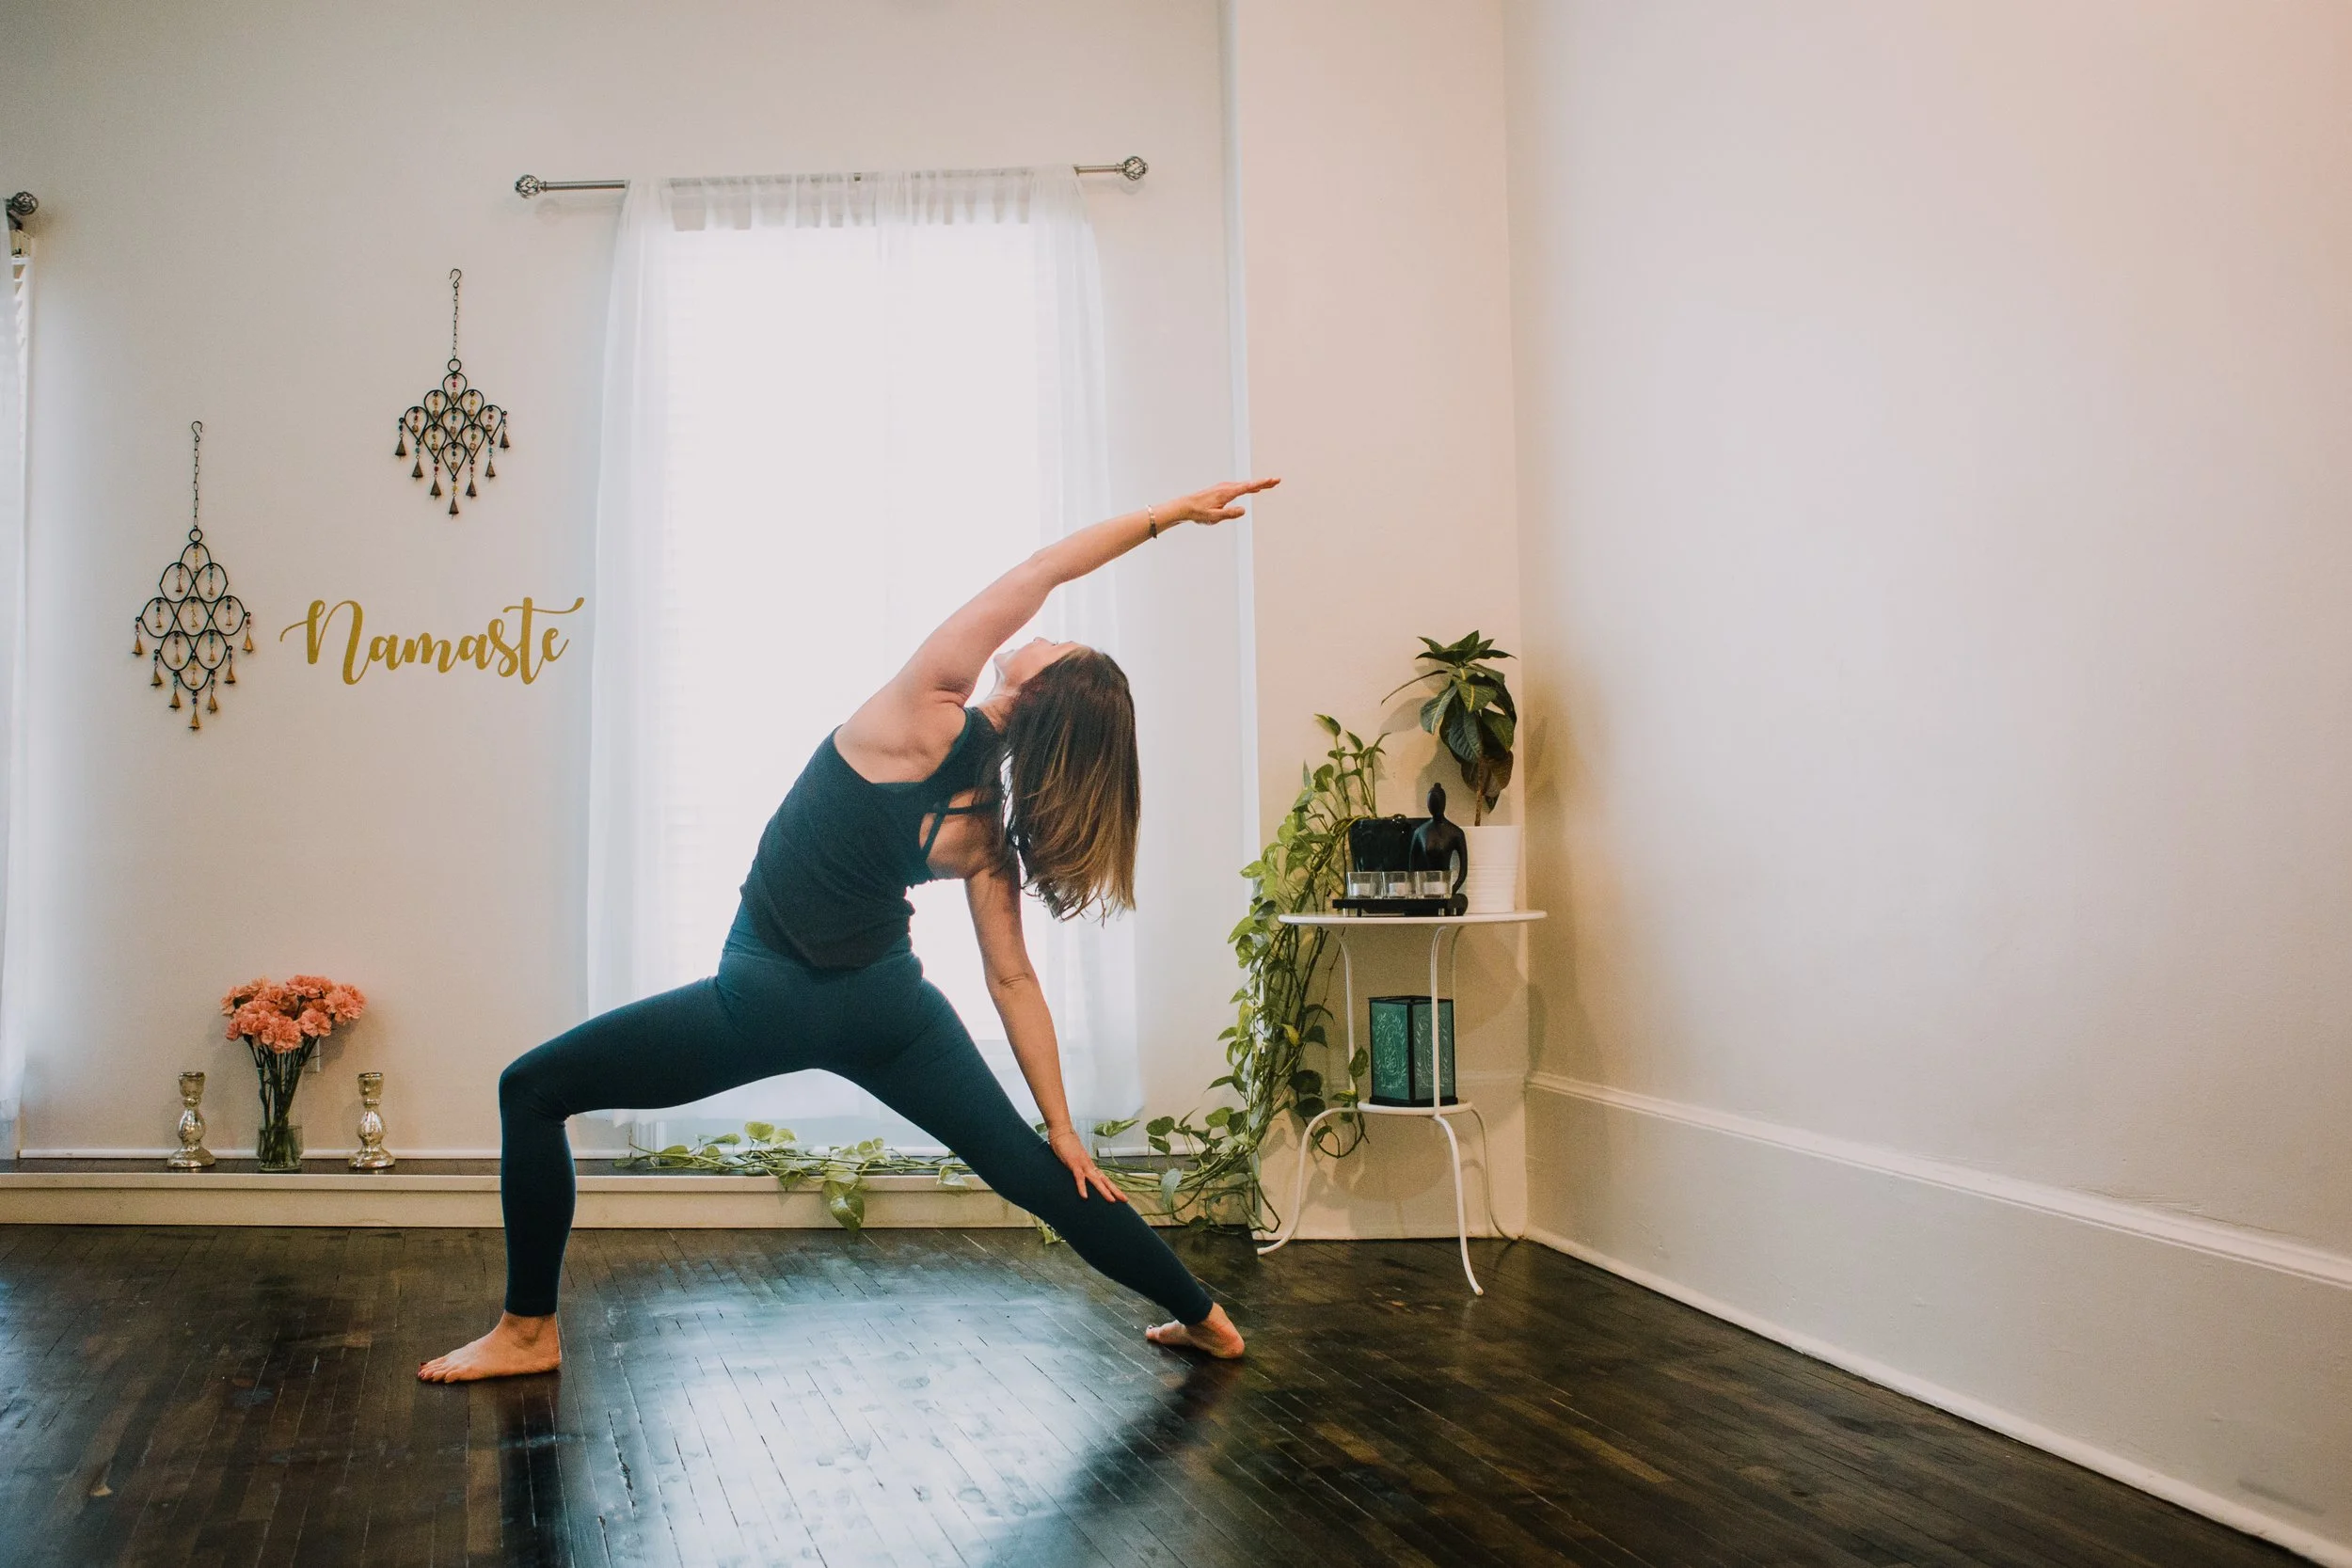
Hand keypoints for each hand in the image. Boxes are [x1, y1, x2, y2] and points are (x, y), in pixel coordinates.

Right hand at [1047, 1126, 1129, 1203]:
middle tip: (1124, 1199)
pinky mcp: (1073, 1163)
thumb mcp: (1074, 1160)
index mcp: (1090, 1166)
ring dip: (1104, 1191)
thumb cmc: (1067, 1145)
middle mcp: (1089, 1166)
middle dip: (1115, 1191)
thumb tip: (1080, 1177)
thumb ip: (1078, 1169)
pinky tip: (1084, 1196)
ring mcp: (1082, 1164)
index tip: (1121, 1196)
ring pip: (1096, 1180)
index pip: (1104, 1179)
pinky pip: (1079, 1177)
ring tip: (1111, 1200)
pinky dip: (1082, 1187)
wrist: (1062, 1131)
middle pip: (1104, 1180)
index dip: (1113, 1188)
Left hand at [1161, 477, 1279, 527]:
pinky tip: (1252, 490)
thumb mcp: (1215, 517)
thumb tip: (1244, 510)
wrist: (1186, 506)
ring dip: (1257, 484)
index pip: (1248, 487)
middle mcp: (1227, 487)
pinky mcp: (1222, 490)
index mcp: (1228, 492)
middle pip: (1249, 484)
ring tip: (1270, 484)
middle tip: (1277, 481)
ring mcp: (1224, 487)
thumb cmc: (1200, 513)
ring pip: (1245, 485)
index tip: (1272, 480)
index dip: (1262, 484)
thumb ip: (1230, 514)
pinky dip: (1248, 487)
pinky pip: (1239, 487)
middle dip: (1264, 482)